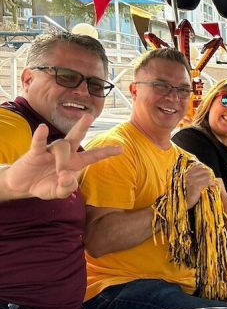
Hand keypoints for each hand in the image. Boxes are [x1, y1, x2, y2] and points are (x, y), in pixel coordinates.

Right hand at [3, 115, 120, 200]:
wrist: (23, 186)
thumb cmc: (45, 185)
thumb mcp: (58, 192)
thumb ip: (66, 188)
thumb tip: (67, 178)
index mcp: (75, 163)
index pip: (93, 156)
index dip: (106, 152)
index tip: (121, 149)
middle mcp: (65, 153)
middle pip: (76, 137)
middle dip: (82, 127)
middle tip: (89, 116)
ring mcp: (50, 151)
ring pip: (61, 147)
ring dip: (62, 160)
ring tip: (61, 175)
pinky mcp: (35, 152)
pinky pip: (39, 142)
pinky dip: (40, 136)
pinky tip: (42, 128)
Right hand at [184, 163, 214, 207]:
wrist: (181, 203)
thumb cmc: (185, 194)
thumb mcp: (187, 183)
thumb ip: (193, 177)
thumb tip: (205, 173)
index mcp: (185, 173)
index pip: (198, 166)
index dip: (205, 169)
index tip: (208, 174)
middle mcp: (188, 175)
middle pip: (204, 170)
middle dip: (209, 174)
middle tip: (211, 179)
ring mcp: (191, 180)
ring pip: (207, 176)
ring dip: (211, 179)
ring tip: (213, 183)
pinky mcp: (195, 186)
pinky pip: (207, 182)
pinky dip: (212, 183)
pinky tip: (214, 185)